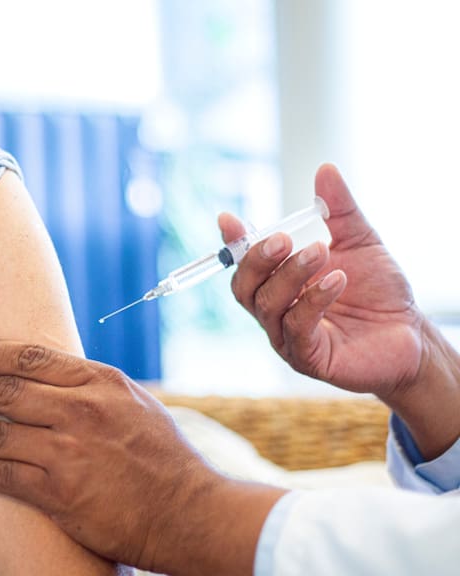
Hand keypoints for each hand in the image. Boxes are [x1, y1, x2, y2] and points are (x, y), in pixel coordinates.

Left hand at [0, 339, 281, 574]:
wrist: (189, 510)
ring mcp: (69, 452)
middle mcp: (81, 411)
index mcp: (99, 383)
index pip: (31, 357)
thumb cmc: (164, 455)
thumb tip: (53, 375)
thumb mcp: (135, 403)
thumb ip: (93, 387)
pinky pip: (6, 476)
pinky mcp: (61, 493)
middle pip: (6, 391)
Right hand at [220, 164, 423, 401]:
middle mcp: (275, 311)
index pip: (244, 264)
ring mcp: (287, 337)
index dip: (233, 243)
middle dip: (258, 259)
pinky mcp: (307, 358)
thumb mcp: (359, 240)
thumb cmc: (379, 291)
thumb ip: (339, 210)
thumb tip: (325, 169)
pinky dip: (313, 300)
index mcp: (278, 283)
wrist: (410, 333)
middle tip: (284, 238)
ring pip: (267, 305)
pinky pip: (297, 327)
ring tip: (320, 253)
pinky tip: (337, 280)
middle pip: (243, 287)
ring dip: (290, 275)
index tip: (229, 220)